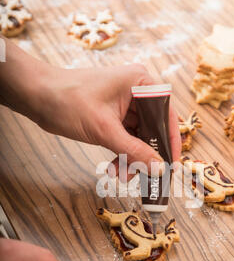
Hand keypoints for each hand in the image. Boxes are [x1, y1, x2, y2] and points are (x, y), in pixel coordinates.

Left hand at [37, 63, 181, 175]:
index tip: (171, 165)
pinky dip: (123, 154)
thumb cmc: (67, 101)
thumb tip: (159, 168)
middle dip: (147, 155)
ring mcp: (125, 104)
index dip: (170, 141)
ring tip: (121, 175)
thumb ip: (134, 151)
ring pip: (140, 137)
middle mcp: (137, 91)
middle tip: (144, 177)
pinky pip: (126, 139)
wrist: (36, 96)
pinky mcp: (114, 116)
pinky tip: (115, 169)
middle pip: (154, 129)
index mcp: (140, 83)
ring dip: (133, 158)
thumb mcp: (104, 130)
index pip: (166, 115)